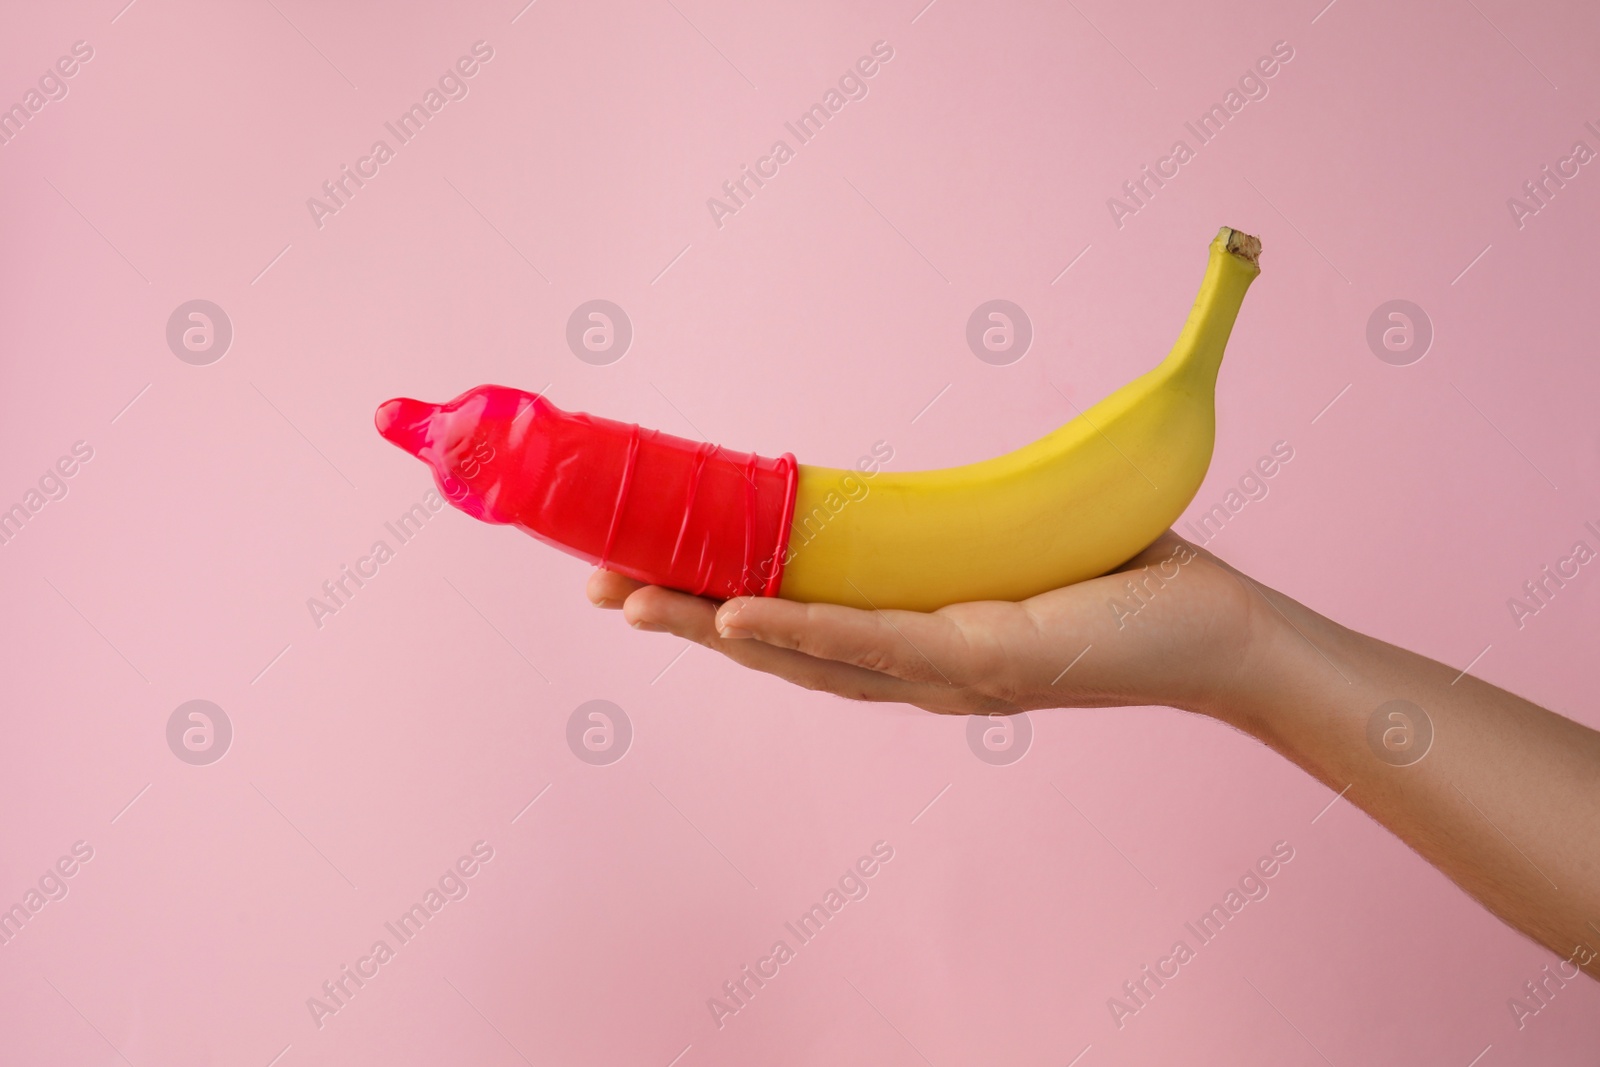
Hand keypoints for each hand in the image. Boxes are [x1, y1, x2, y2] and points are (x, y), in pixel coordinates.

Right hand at [586, 531, 1268, 715]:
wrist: (1220, 630)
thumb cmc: (1122, 578)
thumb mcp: (1007, 544)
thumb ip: (946, 526)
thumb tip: (909, 481)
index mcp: (913, 637)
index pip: (794, 620)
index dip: (709, 601)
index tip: (635, 568)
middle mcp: (914, 669)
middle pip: (775, 646)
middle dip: (682, 617)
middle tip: (594, 583)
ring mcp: (941, 674)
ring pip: (804, 652)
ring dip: (713, 628)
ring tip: (633, 597)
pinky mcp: (983, 664)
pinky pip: (876, 645)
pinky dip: (802, 631)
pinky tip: (737, 616)